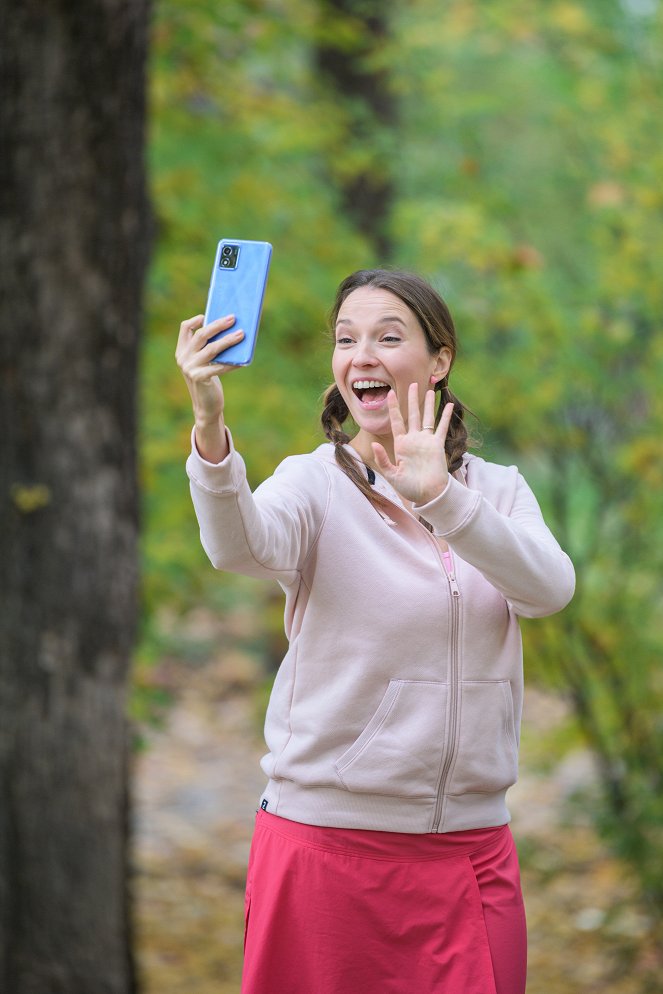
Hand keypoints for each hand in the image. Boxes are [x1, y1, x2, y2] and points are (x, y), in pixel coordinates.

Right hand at [175, 314, 244, 424]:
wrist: (206, 406)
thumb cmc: (209, 380)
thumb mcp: (204, 362)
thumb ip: (208, 347)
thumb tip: (230, 329)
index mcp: (182, 351)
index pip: (184, 328)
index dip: (195, 320)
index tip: (208, 315)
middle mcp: (183, 358)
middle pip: (201, 335)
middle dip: (218, 325)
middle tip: (233, 318)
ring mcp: (189, 368)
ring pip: (211, 348)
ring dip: (228, 340)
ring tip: (241, 334)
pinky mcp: (199, 378)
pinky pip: (219, 366)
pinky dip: (232, 362)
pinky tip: (243, 359)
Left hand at [371, 384, 453, 504]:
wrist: (428, 494)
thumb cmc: (409, 488)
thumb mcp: (392, 475)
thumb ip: (383, 459)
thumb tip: (373, 444)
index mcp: (401, 445)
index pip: (396, 421)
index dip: (393, 407)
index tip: (390, 393)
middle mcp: (414, 440)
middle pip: (413, 414)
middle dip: (412, 399)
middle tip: (413, 384)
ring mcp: (426, 441)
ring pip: (427, 417)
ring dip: (428, 404)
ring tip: (429, 390)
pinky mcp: (437, 445)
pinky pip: (442, 427)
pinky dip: (445, 416)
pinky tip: (448, 404)